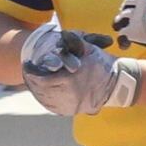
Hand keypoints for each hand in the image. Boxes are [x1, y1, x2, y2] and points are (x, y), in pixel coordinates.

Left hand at [20, 26, 134, 116]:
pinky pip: (52, 106)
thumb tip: (63, 34)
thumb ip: (74, 41)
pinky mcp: (71, 111)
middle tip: (28, 71)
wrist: (118, 86)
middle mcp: (68, 96)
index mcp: (70, 81)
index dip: (31, 71)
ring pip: (44, 99)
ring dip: (36, 88)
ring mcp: (70, 106)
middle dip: (32, 79)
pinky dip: (44, 97)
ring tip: (32, 79)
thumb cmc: (102, 64)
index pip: (41, 79)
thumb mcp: (90, 50)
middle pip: (40, 89)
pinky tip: (41, 90)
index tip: (27, 64)